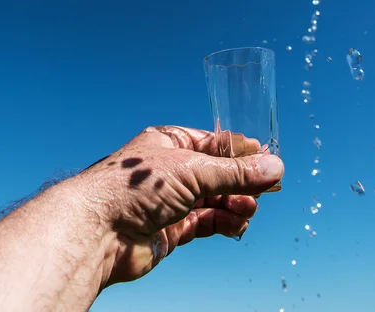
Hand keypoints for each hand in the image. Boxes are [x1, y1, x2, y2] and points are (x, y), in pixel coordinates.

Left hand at [79, 126, 283, 288]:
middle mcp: (169, 169)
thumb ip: (235, 172)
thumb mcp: (193, 171)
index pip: (213, 143)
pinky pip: (206, 221)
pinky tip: (238, 222)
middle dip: (242, 180)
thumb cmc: (137, 187)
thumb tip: (275, 166)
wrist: (99, 231)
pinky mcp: (171, 228)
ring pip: (213, 198)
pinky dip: (224, 221)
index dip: (240, 151)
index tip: (267, 158)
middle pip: (216, 172)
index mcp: (169, 143)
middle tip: (269, 188)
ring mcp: (170, 200)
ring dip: (236, 202)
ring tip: (250, 208)